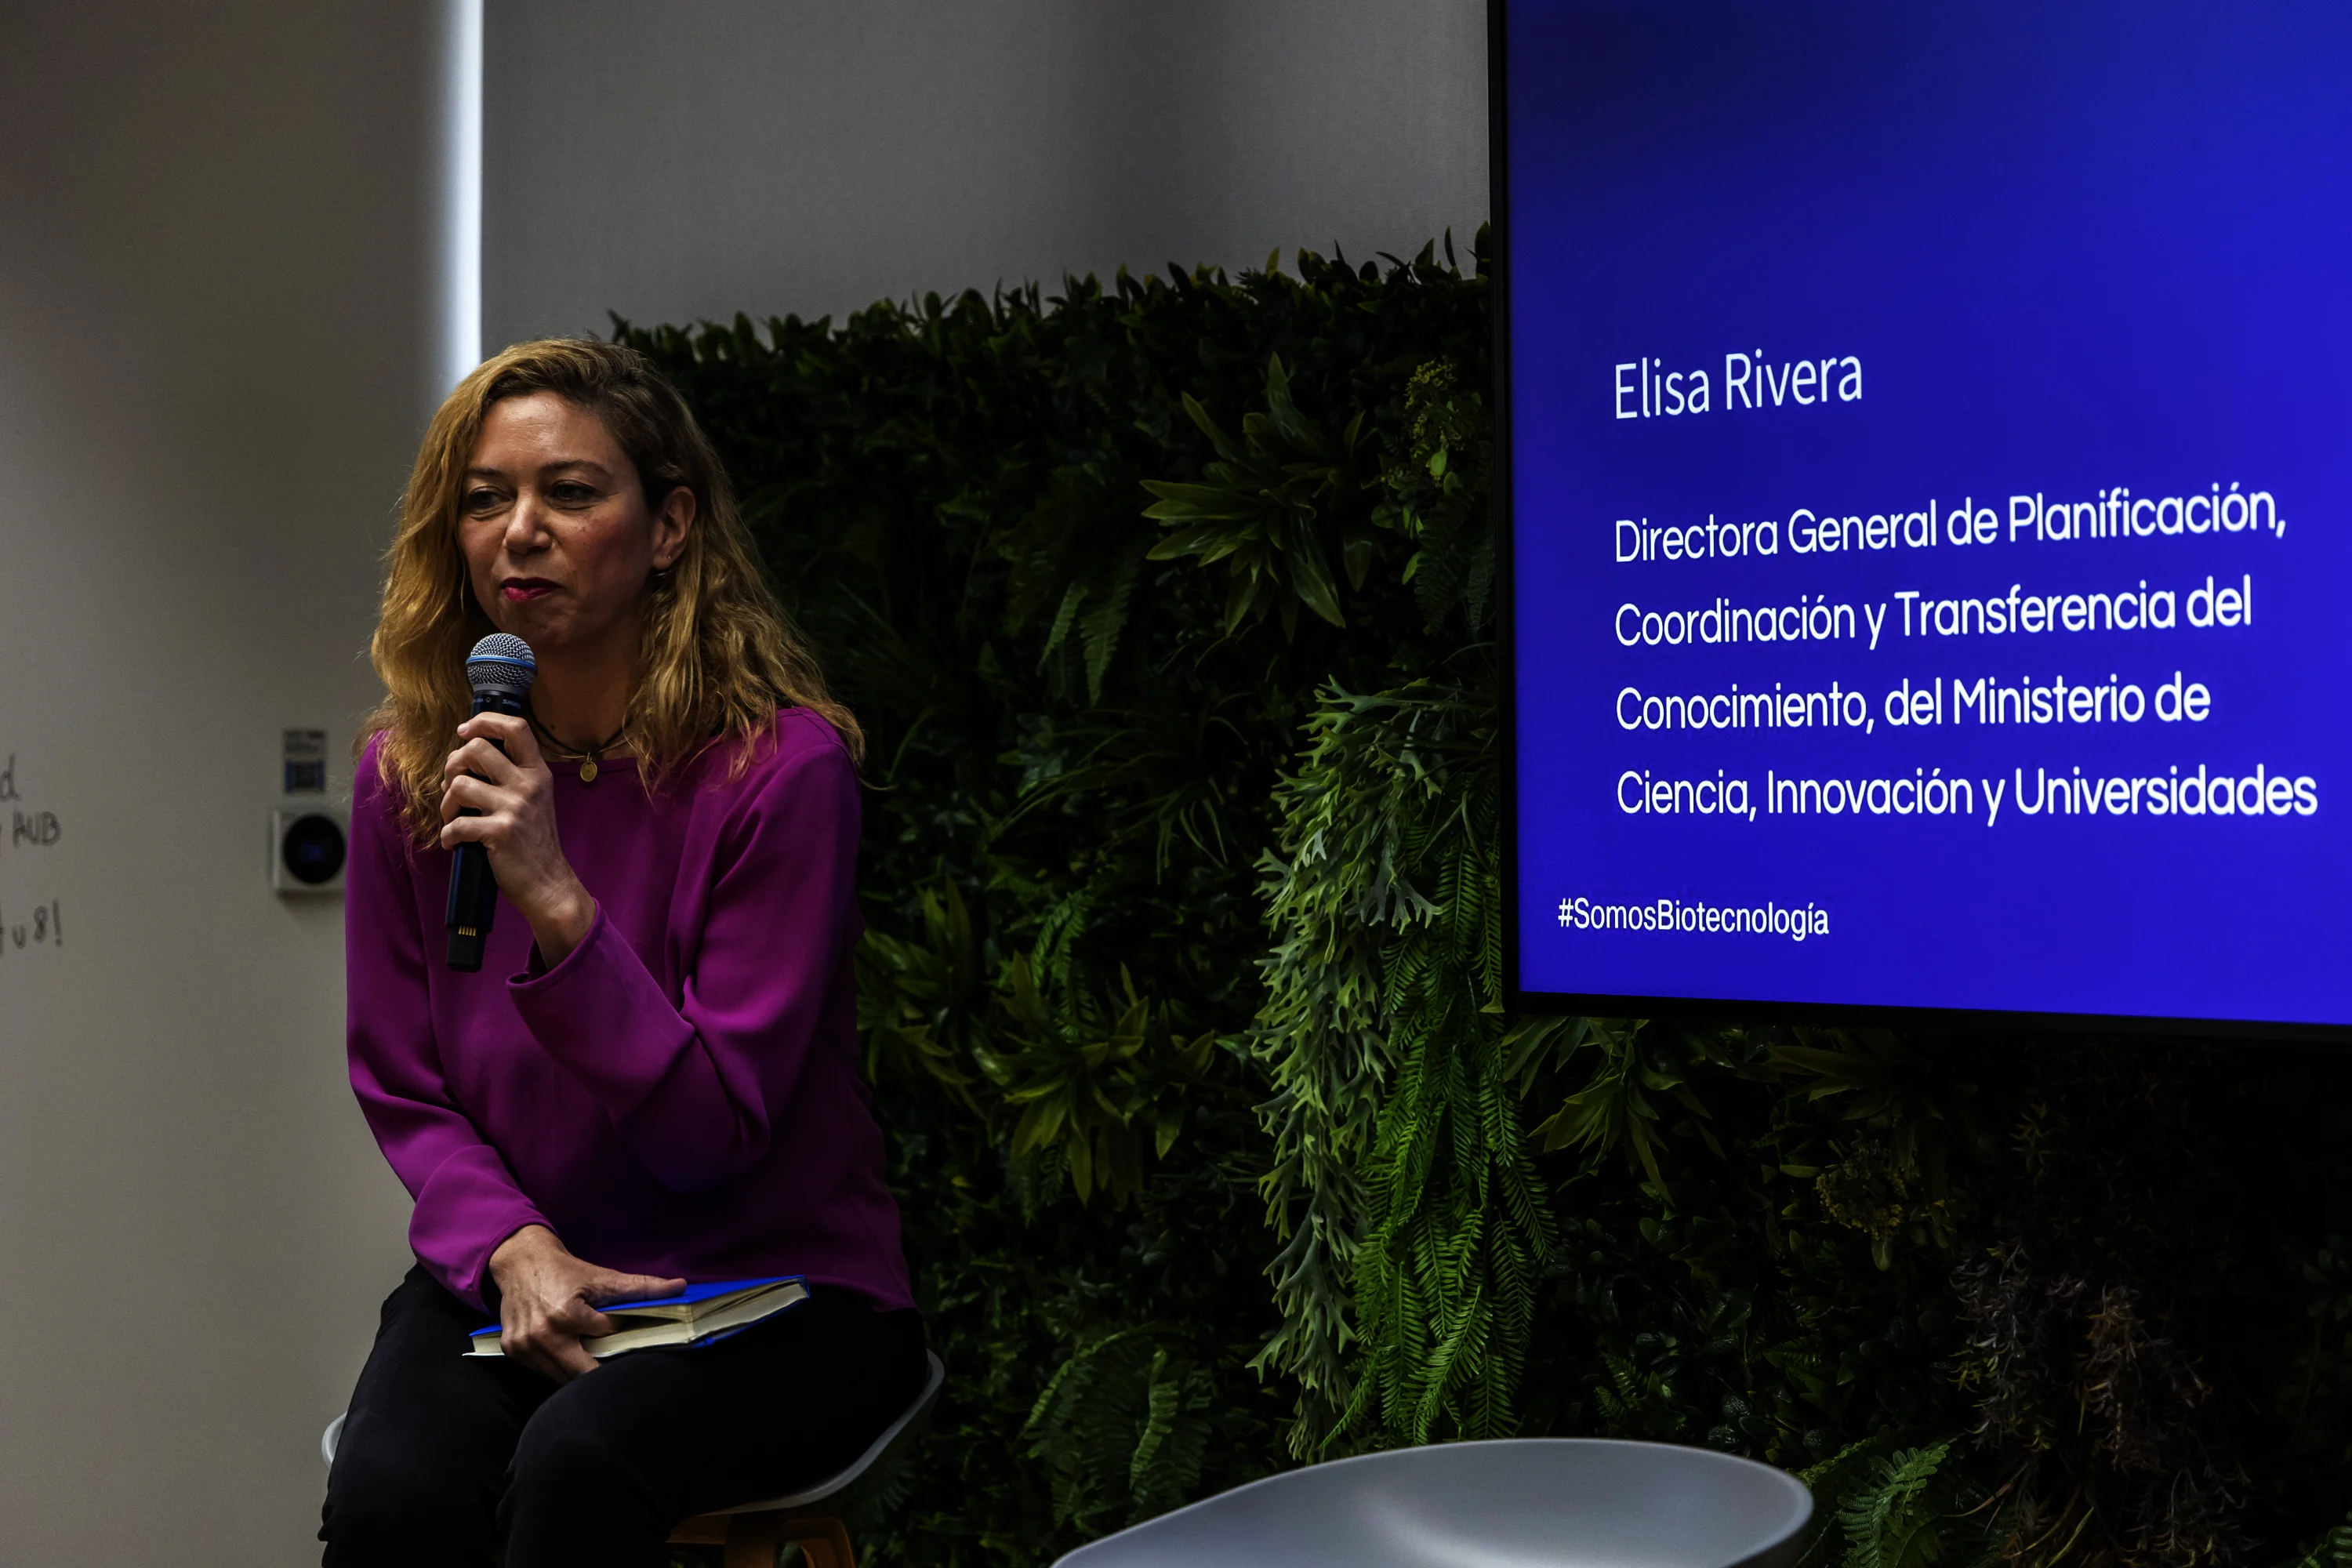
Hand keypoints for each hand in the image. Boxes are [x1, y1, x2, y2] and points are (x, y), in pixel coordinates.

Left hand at [440, 712, 595, 964]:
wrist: (548, 882)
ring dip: (446, 803)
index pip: (516, 727)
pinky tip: (454, 843)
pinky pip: (456, 824)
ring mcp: (515, 807)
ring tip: (452, 818)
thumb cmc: (533, 841)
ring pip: (460, 784)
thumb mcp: (532, 799)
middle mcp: (528, 784)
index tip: (465, 731)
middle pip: (476, 748)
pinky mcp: (500, 832)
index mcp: (537, 772)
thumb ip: (509, 775)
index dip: (484, 721)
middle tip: (454, 786)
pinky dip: (447, 835)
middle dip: (453, 765)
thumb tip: (465, 758)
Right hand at [486, 1225, 685, 1383]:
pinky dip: (559, 1365)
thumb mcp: (603, 1277)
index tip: (632, 1331)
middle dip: (604, 1370)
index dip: (623, 1332)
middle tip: (619, 1364)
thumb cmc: (565, 1270)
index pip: (608, 1336)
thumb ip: (643, 1286)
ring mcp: (524, 1347)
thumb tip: (681, 1287)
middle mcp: (543, 1335)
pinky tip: (569, 1352)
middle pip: (584, 1373)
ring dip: (580, 1371)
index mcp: (567, 1316)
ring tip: (594, 1357)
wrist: (519, 1261)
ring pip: (562, 1377)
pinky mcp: (512, 1351)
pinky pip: (543, 1370)